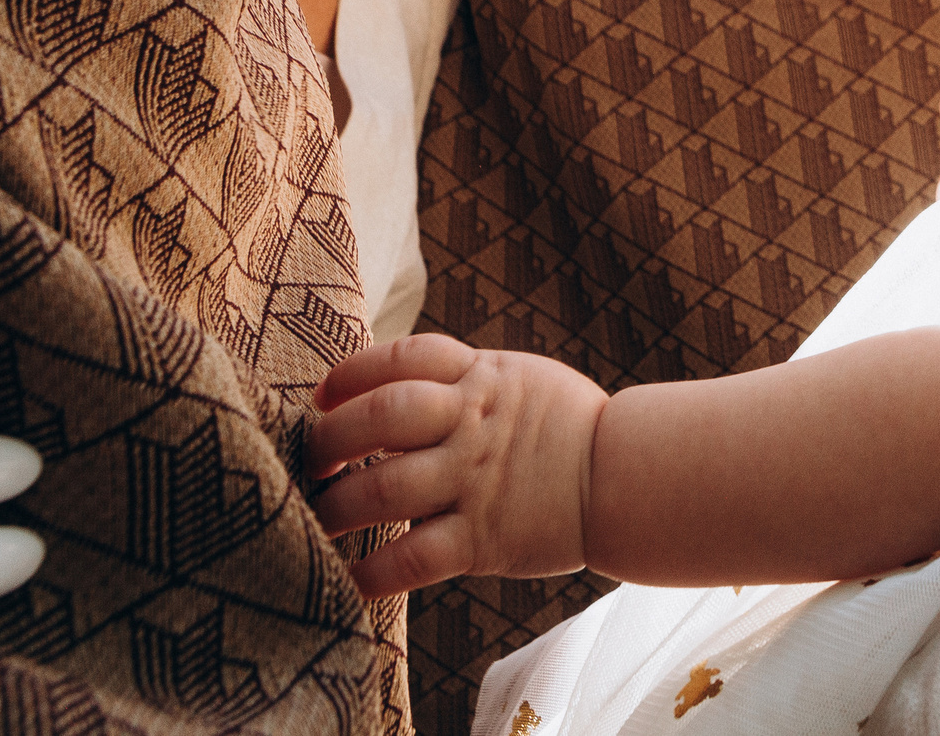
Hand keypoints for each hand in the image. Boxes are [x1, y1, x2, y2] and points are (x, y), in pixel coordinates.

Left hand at [309, 333, 608, 597]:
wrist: (627, 477)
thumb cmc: (567, 426)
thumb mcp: (518, 377)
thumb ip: (461, 377)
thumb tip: (391, 383)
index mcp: (481, 377)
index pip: (402, 358)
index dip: (350, 374)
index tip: (323, 397)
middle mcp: (471, 424)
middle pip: (379, 418)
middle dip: (328, 440)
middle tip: (313, 463)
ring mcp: (475, 482)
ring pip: (382, 490)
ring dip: (335, 510)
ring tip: (318, 521)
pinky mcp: (483, 539)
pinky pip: (411, 559)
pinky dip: (370, 575)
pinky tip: (348, 581)